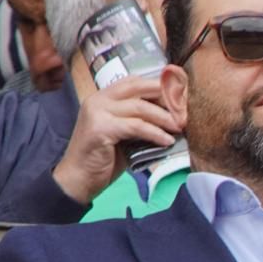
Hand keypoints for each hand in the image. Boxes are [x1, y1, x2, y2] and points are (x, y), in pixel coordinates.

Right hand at [51, 74, 179, 203]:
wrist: (78, 180)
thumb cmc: (103, 159)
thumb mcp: (124, 135)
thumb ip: (140, 121)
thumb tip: (172, 117)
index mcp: (103, 97)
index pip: (134, 81)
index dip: (158, 86)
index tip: (180, 95)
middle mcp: (98, 100)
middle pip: (138, 87)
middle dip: (165, 96)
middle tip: (184, 109)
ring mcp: (97, 112)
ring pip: (139, 107)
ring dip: (164, 117)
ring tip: (179, 127)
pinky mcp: (100, 128)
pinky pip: (135, 126)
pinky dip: (154, 133)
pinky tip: (167, 141)